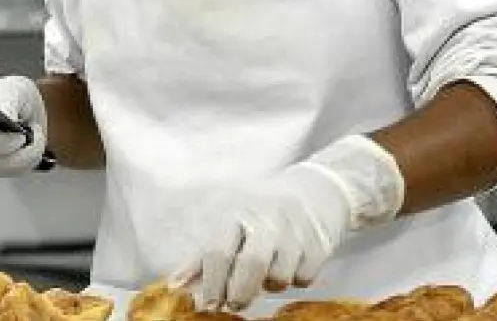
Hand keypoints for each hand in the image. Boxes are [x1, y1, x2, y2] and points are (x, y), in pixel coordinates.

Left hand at [172, 165, 349, 310]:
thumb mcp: (232, 224)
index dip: (211, 284)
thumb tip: (175, 286)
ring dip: (270, 285)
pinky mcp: (320, 243)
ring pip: (278, 277)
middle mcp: (267, 220)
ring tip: (268, 274)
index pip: (218, 251)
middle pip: (250, 266)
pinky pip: (303, 278)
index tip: (207, 305)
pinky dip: (296, 279)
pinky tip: (292, 265)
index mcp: (238, 215)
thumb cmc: (264, 211)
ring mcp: (296, 231)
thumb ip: (203, 257)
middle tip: (234, 304)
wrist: (318, 190)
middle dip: (239, 293)